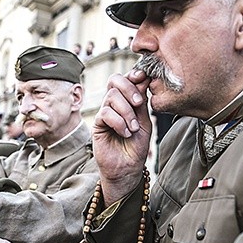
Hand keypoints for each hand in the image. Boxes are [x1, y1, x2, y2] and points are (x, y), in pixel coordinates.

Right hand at [93, 69, 152, 204]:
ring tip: (133, 128)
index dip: (134, 74)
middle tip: (139, 103)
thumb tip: (143, 78)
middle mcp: (115, 104)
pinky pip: (105, 113)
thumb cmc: (137, 146)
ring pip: (111, 96)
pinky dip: (118, 122)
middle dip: (129, 88)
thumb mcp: (145, 121)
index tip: (144, 77)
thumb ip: (142, 102)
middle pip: (115, 81)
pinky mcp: (97, 124)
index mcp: (127, 100)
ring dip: (126, 111)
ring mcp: (105, 113)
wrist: (128, 167)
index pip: (127, 79)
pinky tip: (125, 133)